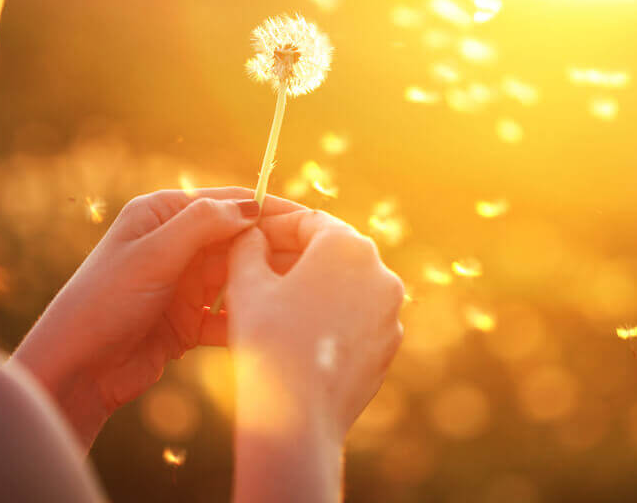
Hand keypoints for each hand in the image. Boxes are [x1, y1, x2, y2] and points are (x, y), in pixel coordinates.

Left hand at [12, 187, 303, 447]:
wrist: (74, 371)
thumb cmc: (101, 303)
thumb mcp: (152, 256)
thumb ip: (202, 225)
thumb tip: (251, 206)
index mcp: (161, 215)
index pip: (227, 202)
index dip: (268, 209)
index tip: (309, 219)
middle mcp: (174, 245)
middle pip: (238, 240)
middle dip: (272, 250)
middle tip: (313, 261)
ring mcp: (182, 284)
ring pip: (237, 278)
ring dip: (261, 286)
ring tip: (296, 294)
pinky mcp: (186, 323)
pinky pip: (226, 316)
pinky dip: (244, 320)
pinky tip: (266, 327)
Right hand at [227, 209, 404, 502]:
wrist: (299, 416)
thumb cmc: (269, 341)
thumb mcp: (246, 283)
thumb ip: (248, 246)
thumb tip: (250, 233)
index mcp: (348, 245)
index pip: (308, 221)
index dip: (274, 227)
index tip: (250, 238)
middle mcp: (380, 272)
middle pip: (331, 251)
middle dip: (292, 256)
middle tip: (256, 267)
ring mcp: (390, 311)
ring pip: (345, 286)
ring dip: (311, 287)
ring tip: (273, 302)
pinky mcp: (389, 344)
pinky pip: (356, 318)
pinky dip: (330, 316)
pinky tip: (297, 332)